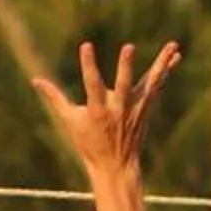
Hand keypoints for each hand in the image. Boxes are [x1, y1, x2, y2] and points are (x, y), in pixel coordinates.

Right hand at [34, 41, 179, 177]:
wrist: (115, 165)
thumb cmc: (89, 142)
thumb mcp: (69, 121)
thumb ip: (55, 98)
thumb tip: (35, 80)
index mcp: (97, 111)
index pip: (92, 84)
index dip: (88, 65)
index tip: (86, 45)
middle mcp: (118, 109)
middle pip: (124, 84)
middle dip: (126, 67)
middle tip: (129, 47)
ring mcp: (135, 109)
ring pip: (150, 82)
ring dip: (161, 64)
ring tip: (173, 45)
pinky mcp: (146, 108)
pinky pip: (158, 86)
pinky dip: (166, 71)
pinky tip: (176, 55)